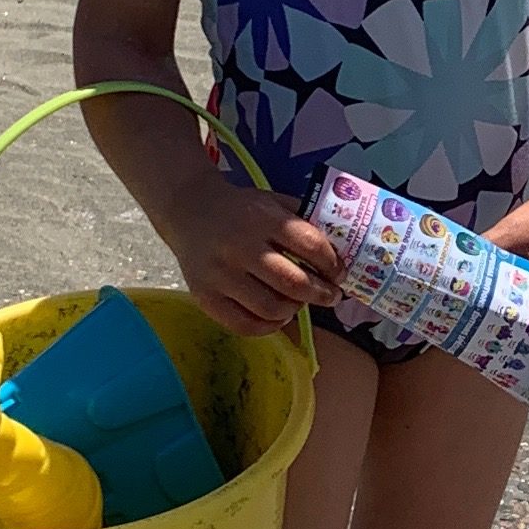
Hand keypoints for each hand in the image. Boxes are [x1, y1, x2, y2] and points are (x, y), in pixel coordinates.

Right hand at [163, 167, 340, 336]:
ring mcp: (220, 275)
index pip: (310, 246)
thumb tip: (340, 254)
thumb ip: (303, 222)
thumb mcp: (273, 202)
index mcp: (262, 218)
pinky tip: (277, 315)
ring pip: (271, 308)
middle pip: (293, 282)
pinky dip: (269, 326)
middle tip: (330, 296)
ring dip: (295, 309)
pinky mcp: (205, 297)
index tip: (340, 274)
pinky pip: (244, 325)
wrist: (189, 210)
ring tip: (299, 302)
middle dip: (321, 293)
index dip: (333, 264)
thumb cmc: (241, 210)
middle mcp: (240, 246)